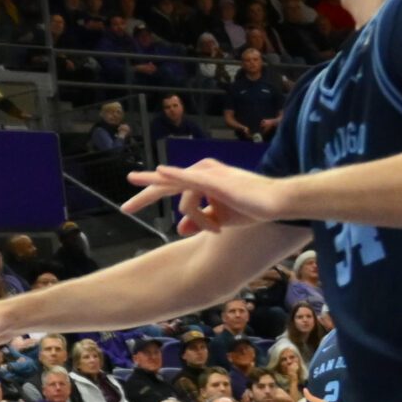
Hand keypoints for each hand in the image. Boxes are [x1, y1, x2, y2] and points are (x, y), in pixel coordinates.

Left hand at [120, 159, 290, 235]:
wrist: (276, 203)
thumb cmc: (251, 208)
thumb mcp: (218, 219)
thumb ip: (197, 222)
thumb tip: (178, 229)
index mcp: (199, 179)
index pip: (167, 187)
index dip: (146, 197)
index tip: (128, 207)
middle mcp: (200, 172)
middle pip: (164, 186)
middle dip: (143, 198)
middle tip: (125, 209)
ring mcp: (207, 174)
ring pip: (186, 203)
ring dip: (200, 221)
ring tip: (216, 229)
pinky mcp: (215, 180)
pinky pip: (191, 179)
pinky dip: (174, 176)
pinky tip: (160, 171)